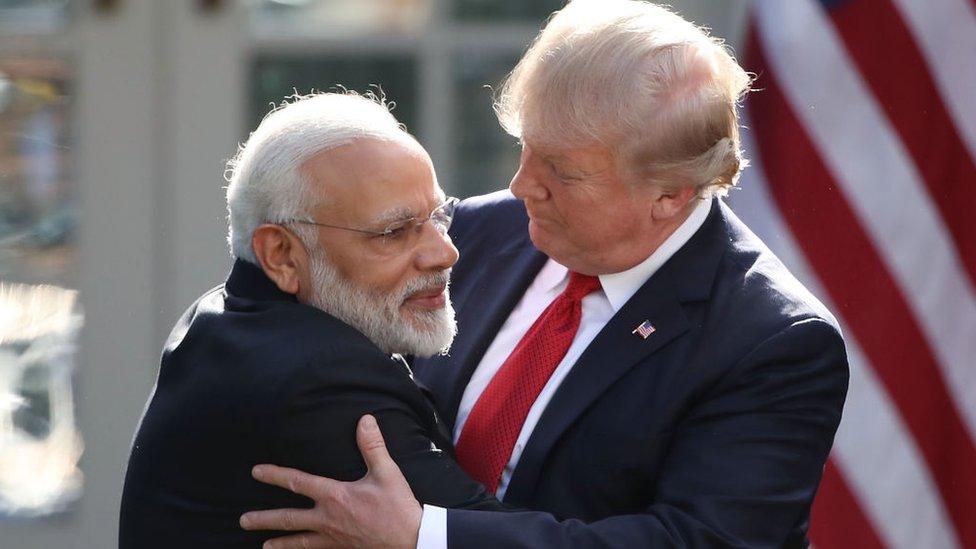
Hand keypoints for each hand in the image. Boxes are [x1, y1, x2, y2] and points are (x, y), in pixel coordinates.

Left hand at [240, 414, 422, 548]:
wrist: (412, 540)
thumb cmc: (398, 507)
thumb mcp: (387, 473)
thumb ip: (373, 446)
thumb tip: (365, 420)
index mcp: (335, 497)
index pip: (298, 483)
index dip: (275, 475)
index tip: (256, 472)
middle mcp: (328, 519)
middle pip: (289, 519)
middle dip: (264, 519)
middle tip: (243, 521)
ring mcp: (334, 538)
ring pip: (299, 541)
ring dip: (280, 543)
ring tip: (264, 546)